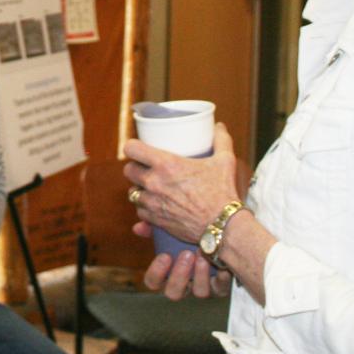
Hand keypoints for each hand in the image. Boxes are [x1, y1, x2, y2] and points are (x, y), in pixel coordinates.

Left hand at [123, 123, 241, 244]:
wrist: (224, 226)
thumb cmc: (223, 192)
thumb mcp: (224, 161)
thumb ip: (221, 141)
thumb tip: (219, 126)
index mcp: (165, 165)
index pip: (131, 149)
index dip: (133, 147)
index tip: (138, 149)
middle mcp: (154, 183)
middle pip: (128, 171)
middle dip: (136, 169)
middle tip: (147, 169)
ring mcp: (152, 203)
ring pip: (132, 193)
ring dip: (140, 190)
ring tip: (152, 189)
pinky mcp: (155, 220)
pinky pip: (141, 213)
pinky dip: (146, 210)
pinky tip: (155, 207)